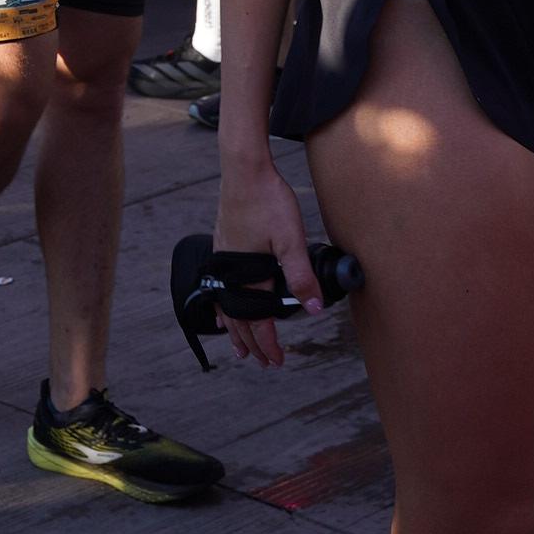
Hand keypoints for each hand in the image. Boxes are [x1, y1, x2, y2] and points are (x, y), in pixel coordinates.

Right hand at [212, 159, 323, 367]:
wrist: (243, 170)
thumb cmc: (268, 201)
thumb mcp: (291, 239)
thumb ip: (301, 275)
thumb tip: (313, 309)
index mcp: (249, 274)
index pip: (258, 321)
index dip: (268, 343)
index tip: (277, 361)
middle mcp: (232, 272)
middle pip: (240, 319)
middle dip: (253, 343)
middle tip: (263, 362)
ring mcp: (223, 259)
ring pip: (227, 305)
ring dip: (235, 329)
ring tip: (239, 347)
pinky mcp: (223, 246)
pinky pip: (220, 288)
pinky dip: (224, 306)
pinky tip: (223, 309)